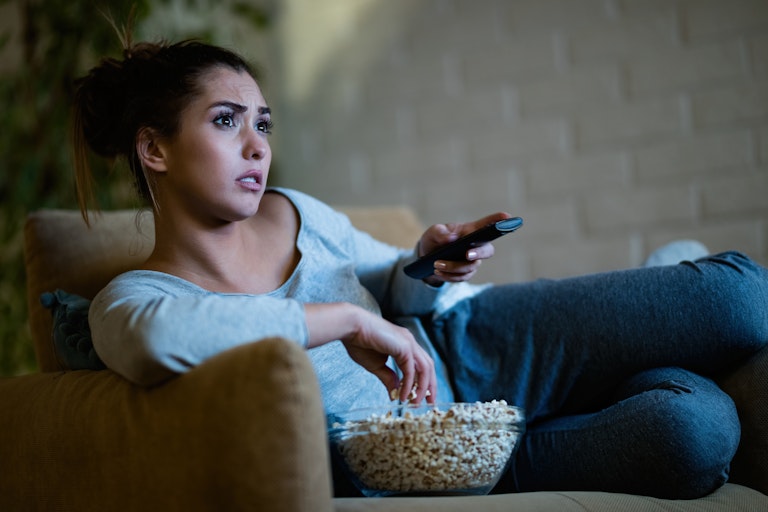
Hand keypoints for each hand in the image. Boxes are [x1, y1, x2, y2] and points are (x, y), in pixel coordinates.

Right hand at [305, 303, 436, 403]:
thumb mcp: (376, 365)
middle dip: (430, 386)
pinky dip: (409, 384)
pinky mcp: (404, 346)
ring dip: (422, 387)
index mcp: (404, 344)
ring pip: (425, 368)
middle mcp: (410, 342)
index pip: (421, 364)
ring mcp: (409, 342)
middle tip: (429, 403)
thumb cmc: (359, 342)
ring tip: (415, 402)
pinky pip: (410, 370)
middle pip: (428, 366)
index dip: (424, 381)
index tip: (421, 397)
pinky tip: (403, 396)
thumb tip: (395, 393)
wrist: (351, 327)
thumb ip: (388, 377)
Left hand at [419, 212, 510, 283]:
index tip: (507, 217)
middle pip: (487, 251)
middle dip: (479, 253)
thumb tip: (451, 238)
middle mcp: (476, 246)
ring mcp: (473, 261)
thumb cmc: (434, 240)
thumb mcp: (433, 232)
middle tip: (467, 254)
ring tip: (437, 264)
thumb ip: (440, 233)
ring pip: (470, 267)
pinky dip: (449, 276)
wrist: (426, 257)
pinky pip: (462, 277)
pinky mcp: (466, 273)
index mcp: (471, 231)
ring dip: (453, 267)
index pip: (487, 225)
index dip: (499, 221)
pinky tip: (438, 272)